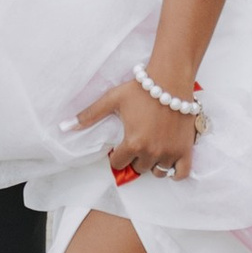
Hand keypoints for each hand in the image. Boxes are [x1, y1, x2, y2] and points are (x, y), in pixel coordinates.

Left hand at [64, 76, 197, 181]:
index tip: (120, 145)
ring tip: (151, 149)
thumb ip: (89, 115)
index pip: (118, 163)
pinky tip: (169, 162)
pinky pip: (181, 173)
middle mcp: (151, 151)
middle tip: (136, 143)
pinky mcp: (186, 149)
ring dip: (153, 164)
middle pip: (138, 167)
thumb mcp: (112, 99)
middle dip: (135, 158)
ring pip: (158, 172)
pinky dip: (175, 171)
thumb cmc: (141, 88)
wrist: (170, 79)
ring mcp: (170, 152)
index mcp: (133, 143)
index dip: (117, 155)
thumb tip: (66, 126)